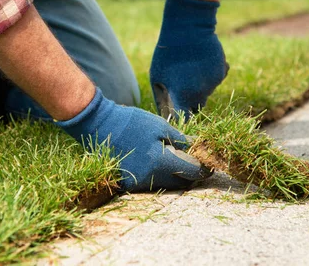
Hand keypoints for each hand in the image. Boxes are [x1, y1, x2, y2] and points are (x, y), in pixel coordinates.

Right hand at [55, 88, 211, 191]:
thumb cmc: (132, 122)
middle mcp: (150, 177)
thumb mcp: (160, 126)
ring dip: (173, 175)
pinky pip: (150, 183)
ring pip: (165, 185)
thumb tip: (196, 147)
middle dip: (189, 174)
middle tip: (194, 161)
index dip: (203, 168)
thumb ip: (180, 140)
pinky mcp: (127, 184)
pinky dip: (157, 176)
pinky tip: (156, 162)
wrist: (100, 125)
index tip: (209, 163)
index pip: (192, 172)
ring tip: (175, 159)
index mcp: (161, 162)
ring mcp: (137, 183)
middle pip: (180, 183)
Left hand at [150, 0, 228, 119]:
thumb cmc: (167, 53)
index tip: (176, 112)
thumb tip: (166, 115)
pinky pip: (215, 80)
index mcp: (183, 96)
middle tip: (180, 86)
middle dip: (190, 102)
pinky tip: (200, 63)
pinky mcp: (222, 71)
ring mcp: (214, 82)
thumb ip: (161, 99)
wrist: (188, 28)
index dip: (180, 118)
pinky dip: (209, 76)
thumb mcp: (157, 76)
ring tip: (188, 69)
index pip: (185, 120)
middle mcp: (202, 92)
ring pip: (207, 93)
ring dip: (199, 87)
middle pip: (198, 107)